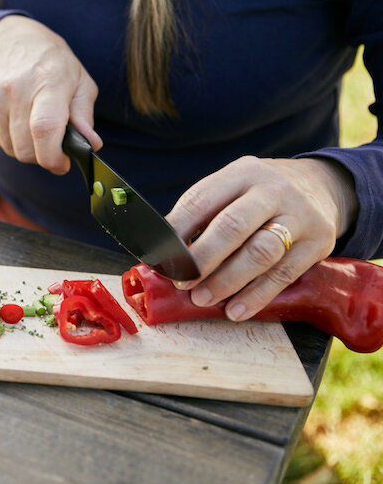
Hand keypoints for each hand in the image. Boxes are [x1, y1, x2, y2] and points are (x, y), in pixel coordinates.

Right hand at [0, 15, 100, 173]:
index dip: (53, 157)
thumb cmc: (50, 62)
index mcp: (48, 80)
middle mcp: (15, 88)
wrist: (8, 38)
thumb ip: (84, 114)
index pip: (45, 130)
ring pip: (9, 148)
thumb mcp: (78, 80)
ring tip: (31, 124)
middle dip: (41, 155)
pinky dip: (7, 137)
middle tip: (50, 142)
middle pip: (25, 148)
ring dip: (23, 146)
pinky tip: (14, 117)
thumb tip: (91, 144)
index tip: (62, 163)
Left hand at [166, 156, 358, 320]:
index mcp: (242, 172)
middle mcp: (273, 190)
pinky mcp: (319, 243)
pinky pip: (284, 274)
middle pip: (232, 226)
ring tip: (203, 298)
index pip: (202, 200)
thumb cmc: (260, 195)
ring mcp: (301, 215)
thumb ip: (204, 214)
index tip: (161, 256)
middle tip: (182, 282)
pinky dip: (256, 296)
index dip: (177, 230)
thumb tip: (166, 253)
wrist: (322, 185)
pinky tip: (236, 310)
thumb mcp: (234, 188)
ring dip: (227, 281)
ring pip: (260, 253)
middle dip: (202, 259)